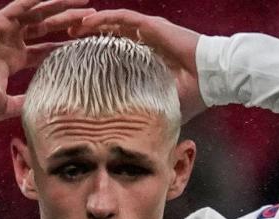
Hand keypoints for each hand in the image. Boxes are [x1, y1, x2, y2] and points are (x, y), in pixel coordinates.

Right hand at [0, 0, 94, 120]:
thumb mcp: (5, 105)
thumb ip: (24, 104)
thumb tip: (43, 110)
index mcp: (14, 60)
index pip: (47, 50)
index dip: (66, 46)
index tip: (86, 44)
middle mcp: (12, 42)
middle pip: (48, 27)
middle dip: (70, 22)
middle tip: (93, 17)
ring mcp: (6, 30)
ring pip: (39, 13)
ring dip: (61, 5)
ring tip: (84, 0)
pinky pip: (22, 5)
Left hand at [70, 10, 205, 122]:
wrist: (214, 79)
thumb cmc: (193, 95)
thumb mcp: (160, 106)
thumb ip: (144, 115)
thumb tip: (129, 140)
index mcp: (144, 60)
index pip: (113, 54)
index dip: (93, 56)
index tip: (74, 64)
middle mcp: (144, 43)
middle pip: (108, 35)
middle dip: (86, 38)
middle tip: (64, 41)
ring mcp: (147, 33)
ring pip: (111, 23)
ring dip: (90, 25)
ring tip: (70, 28)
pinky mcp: (152, 26)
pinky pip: (123, 18)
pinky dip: (104, 19)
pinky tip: (88, 22)